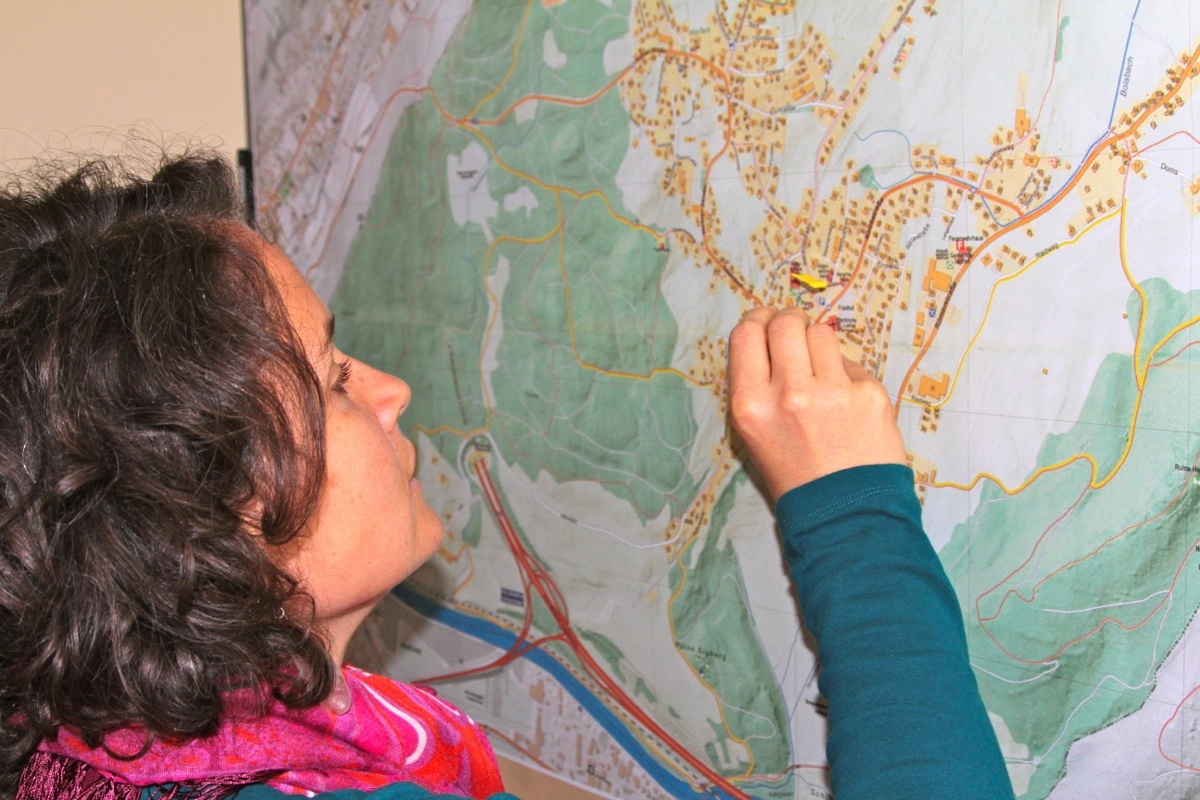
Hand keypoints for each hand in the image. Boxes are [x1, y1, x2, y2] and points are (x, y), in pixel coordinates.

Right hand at [728, 306, 906, 501]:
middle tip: (794, 332)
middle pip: (785, 323)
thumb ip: (755, 387)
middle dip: (788, 322)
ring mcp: (832, 391)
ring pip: (822, 333)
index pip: (746, 334)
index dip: (756, 320)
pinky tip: (846, 402)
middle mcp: (788, 393)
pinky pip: (851, 363)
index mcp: (751, 406)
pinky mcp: (869, 393)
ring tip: (821, 371)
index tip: (764, 322)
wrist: (845, 516)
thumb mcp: (753, 437)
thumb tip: (767, 339)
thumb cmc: (794, 478)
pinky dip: (846, 375)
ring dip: (818, 344)